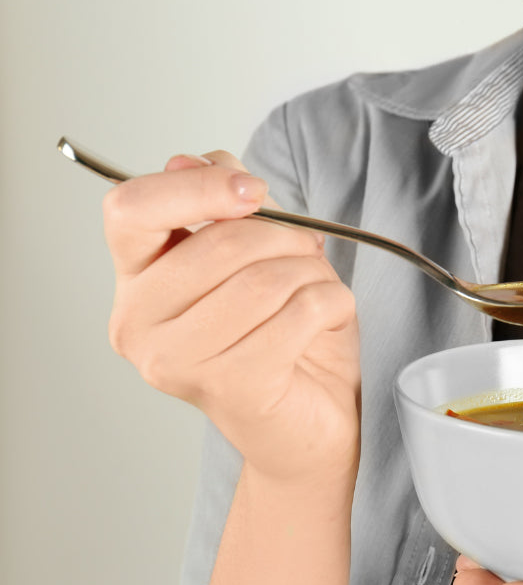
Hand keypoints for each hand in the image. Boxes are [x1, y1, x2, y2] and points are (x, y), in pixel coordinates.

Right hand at [103, 152, 360, 485]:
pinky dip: (331, 303)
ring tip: (315, 292)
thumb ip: (227, 206)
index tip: (251, 190)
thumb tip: (194, 159)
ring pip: (263, 279)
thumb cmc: (284, 338)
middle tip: (307, 251)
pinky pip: (298, 312)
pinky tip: (327, 319)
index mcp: (136, 282)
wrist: (311, 424)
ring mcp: (178, 363)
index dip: (195, 186)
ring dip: (312, 274)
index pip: (130, 209)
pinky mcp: (231, 388)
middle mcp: (138, 325)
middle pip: (216, 245)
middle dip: (284, 237)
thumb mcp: (258, 254)